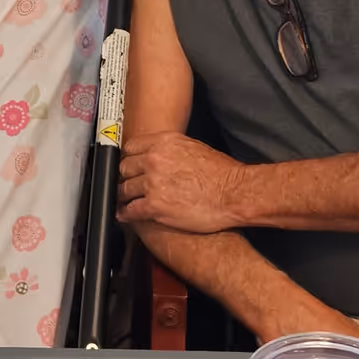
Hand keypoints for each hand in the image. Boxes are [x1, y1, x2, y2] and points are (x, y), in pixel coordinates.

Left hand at [117, 131, 242, 232]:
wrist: (234, 193)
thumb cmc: (221, 173)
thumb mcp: (193, 147)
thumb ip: (171, 149)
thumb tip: (161, 154)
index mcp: (163, 143)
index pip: (130, 147)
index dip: (128, 159)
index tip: (128, 166)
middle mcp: (154, 160)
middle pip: (124, 168)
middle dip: (125, 178)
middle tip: (127, 185)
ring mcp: (152, 183)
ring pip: (124, 190)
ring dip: (124, 197)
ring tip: (124, 202)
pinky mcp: (155, 206)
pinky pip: (131, 210)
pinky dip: (126, 214)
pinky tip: (126, 216)